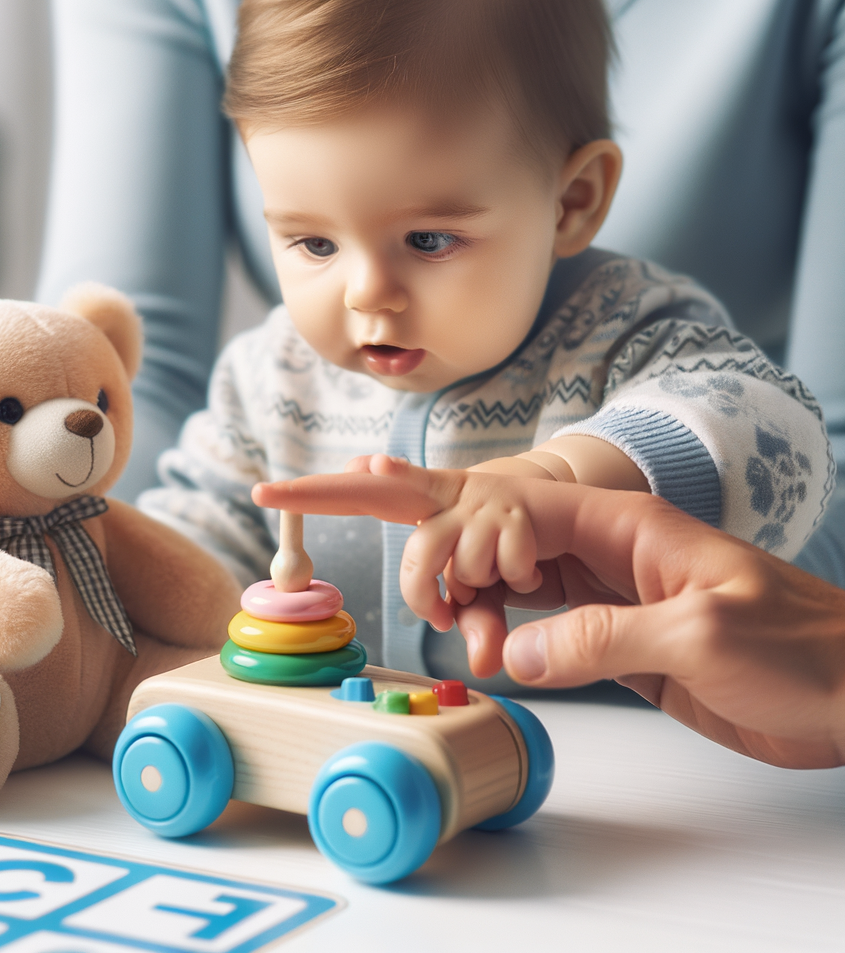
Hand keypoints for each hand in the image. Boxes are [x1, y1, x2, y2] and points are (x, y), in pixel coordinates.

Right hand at [253, 457, 844, 767]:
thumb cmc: (804, 645)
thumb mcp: (702, 635)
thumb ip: (601, 638)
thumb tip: (520, 651)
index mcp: (615, 522)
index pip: (494, 496)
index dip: (409, 488)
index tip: (337, 476)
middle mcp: (592, 546)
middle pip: (478, 526)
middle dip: (424, 550)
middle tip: (427, 602)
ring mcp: (594, 590)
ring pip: (495, 584)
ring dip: (467, 612)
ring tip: (479, 648)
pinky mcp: (603, 635)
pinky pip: (528, 628)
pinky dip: (499, 642)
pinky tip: (493, 659)